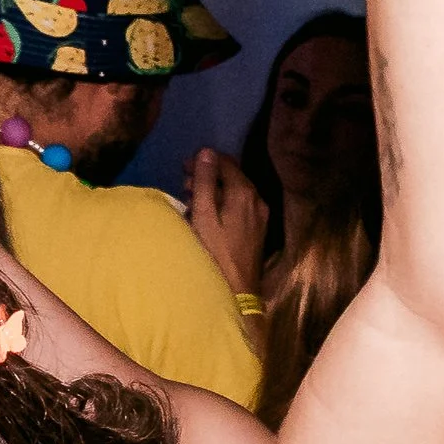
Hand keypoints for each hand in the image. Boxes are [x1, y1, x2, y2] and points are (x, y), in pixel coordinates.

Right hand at [188, 149, 270, 296]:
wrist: (238, 291)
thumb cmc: (215, 254)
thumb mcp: (203, 217)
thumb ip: (204, 183)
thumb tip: (206, 152)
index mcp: (244, 193)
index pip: (225, 162)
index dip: (204, 160)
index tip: (184, 167)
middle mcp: (257, 199)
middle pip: (232, 175)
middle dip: (208, 174)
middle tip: (184, 183)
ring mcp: (260, 214)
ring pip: (236, 190)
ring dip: (215, 189)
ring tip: (193, 198)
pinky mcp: (258, 228)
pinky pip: (240, 204)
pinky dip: (224, 202)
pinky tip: (210, 213)